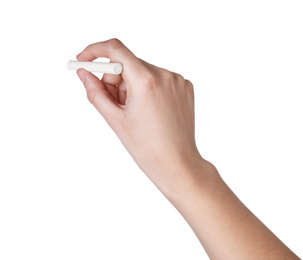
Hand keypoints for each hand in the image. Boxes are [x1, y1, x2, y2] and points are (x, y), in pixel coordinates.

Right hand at [76, 38, 205, 193]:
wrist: (177, 163)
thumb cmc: (147, 148)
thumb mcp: (115, 120)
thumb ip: (96, 93)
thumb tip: (84, 74)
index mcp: (146, 81)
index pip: (115, 49)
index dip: (95, 52)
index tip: (84, 60)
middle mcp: (165, 75)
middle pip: (128, 63)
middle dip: (115, 80)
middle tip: (115, 104)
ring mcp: (178, 80)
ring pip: (143, 71)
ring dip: (132, 85)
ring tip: (135, 112)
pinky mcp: (185, 87)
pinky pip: (159, 78)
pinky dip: (148, 88)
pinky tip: (150, 110)